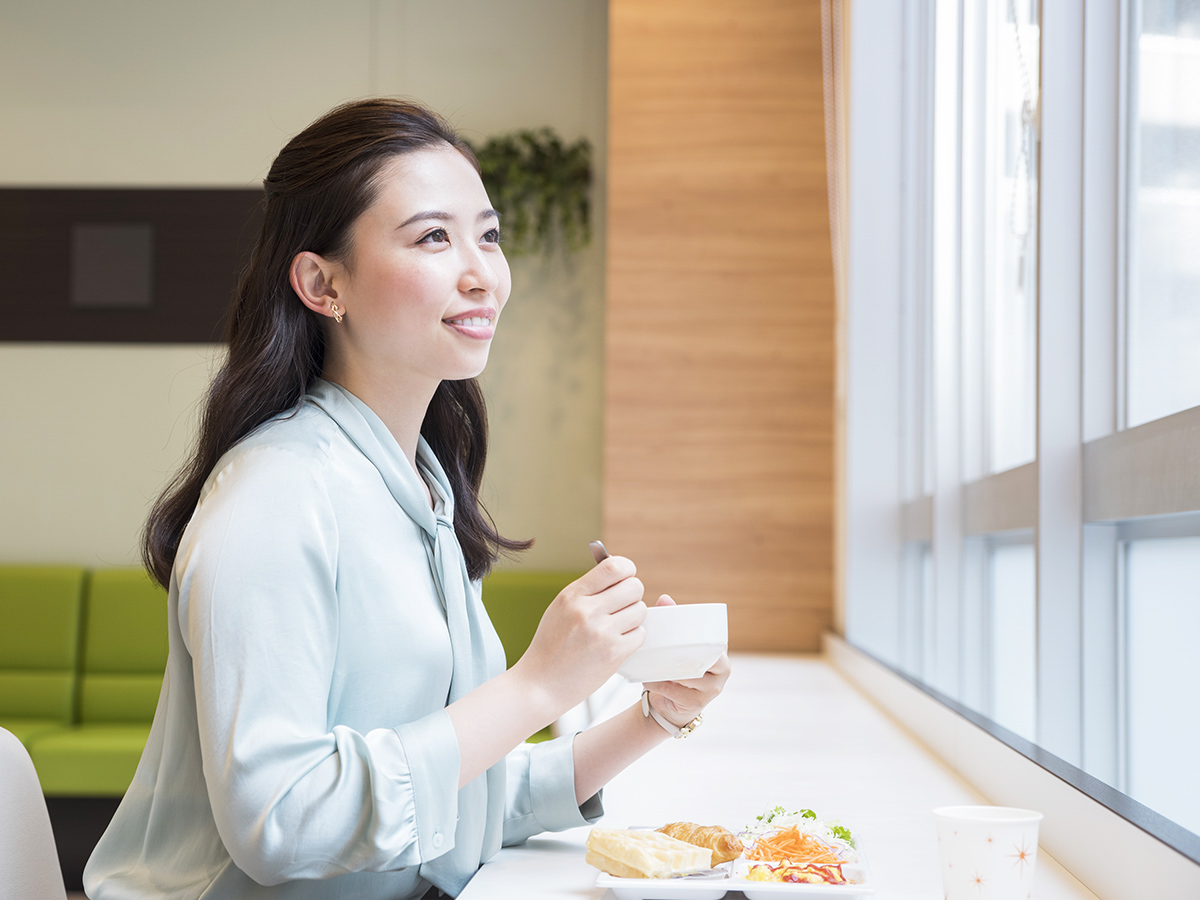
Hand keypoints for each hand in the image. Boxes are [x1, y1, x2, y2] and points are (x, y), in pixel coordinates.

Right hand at [514, 557, 646, 717]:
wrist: (540, 685)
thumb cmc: (550, 646)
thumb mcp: (560, 609)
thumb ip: (587, 591)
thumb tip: (618, 573)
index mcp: (573, 595)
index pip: (614, 566)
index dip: (627, 569)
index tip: (626, 576)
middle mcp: (587, 611)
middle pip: (634, 587)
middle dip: (633, 594)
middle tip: (623, 604)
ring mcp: (602, 633)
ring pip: (640, 610)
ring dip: (633, 617)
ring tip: (617, 626)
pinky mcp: (613, 654)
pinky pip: (640, 634)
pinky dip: (632, 638)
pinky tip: (617, 642)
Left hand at [643, 594, 730, 727]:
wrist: (667, 705)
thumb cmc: (673, 669)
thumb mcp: (674, 647)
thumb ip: (672, 624)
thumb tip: (665, 598)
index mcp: (720, 650)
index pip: (716, 639)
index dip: (701, 634)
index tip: (681, 632)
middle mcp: (722, 669)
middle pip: (709, 658)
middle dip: (686, 653)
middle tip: (664, 648)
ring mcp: (713, 688)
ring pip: (693, 675)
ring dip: (671, 670)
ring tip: (653, 664)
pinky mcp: (699, 703)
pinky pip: (678, 692)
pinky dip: (661, 685)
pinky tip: (649, 681)